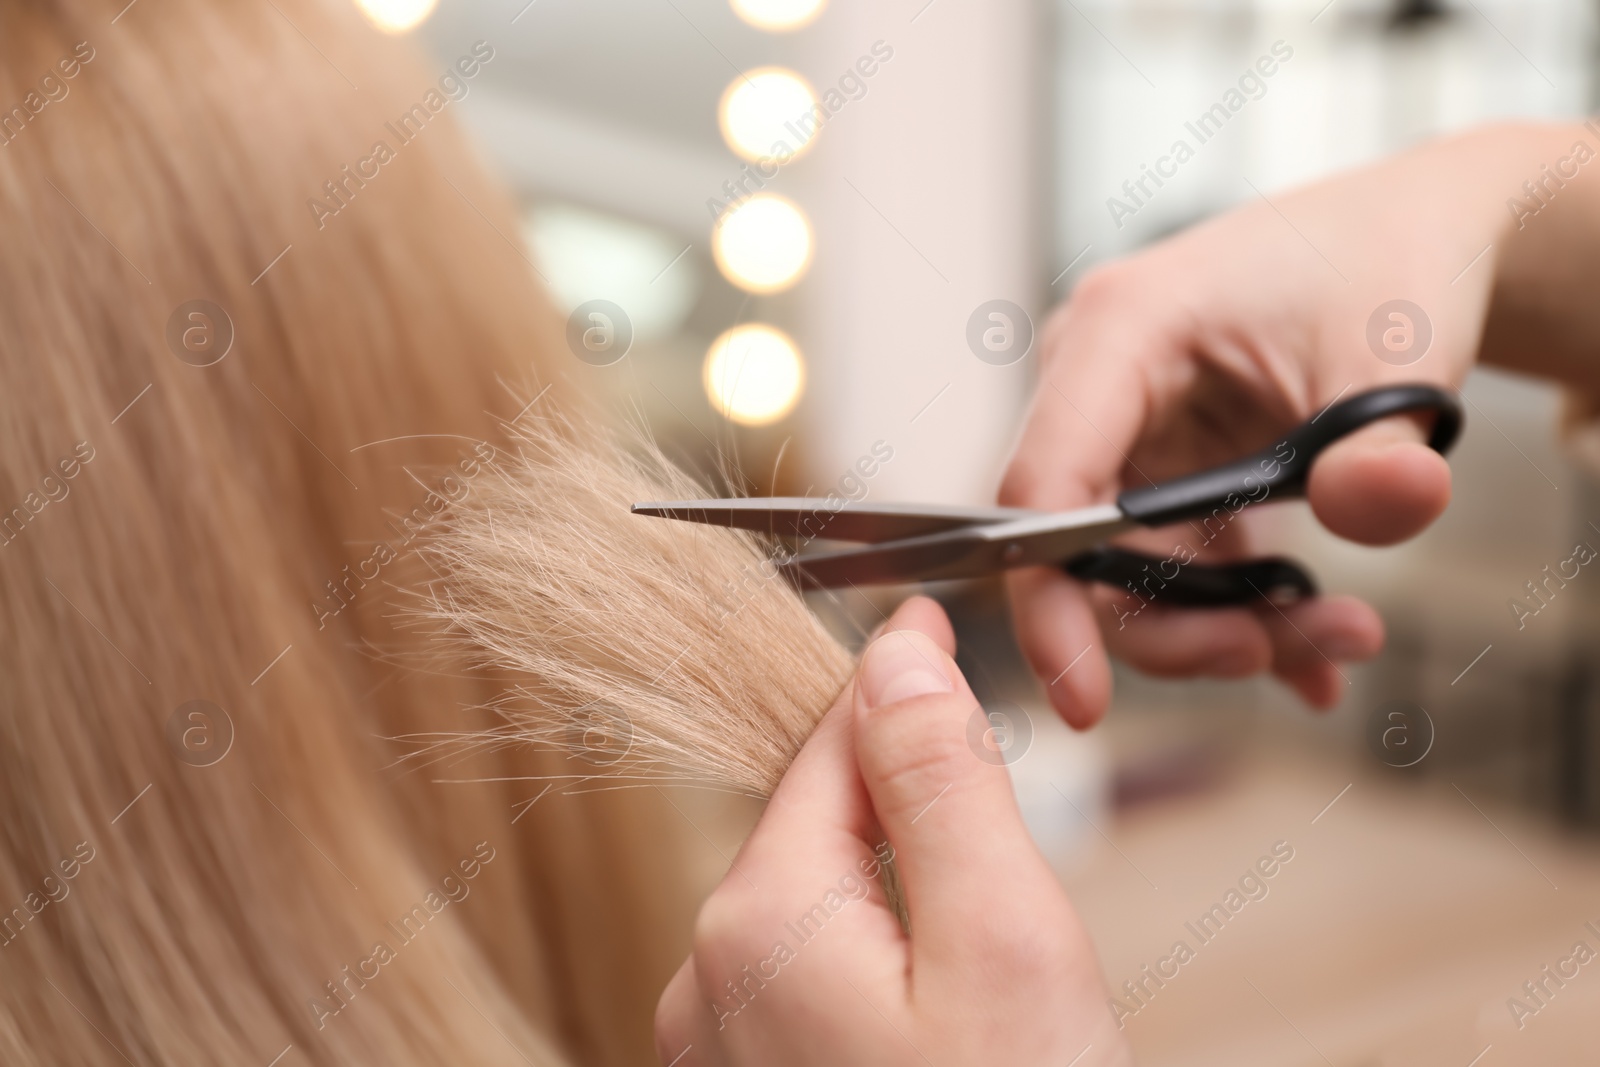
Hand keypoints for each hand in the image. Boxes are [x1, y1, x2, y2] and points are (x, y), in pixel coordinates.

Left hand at [656, 597, 1130, 1066]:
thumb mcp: (1002, 942)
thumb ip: (942, 788)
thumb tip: (895, 659)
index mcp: (759, 921)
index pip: (830, 747)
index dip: (897, 684)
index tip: (930, 616)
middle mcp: (708, 979)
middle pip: (820, 824)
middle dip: (905, 801)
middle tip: (1001, 831)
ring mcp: (722, 1047)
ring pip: (821, 902)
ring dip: (893, 884)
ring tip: (984, 944)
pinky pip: (813, 978)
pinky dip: (877, 959)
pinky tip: (942, 1010)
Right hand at [1001, 123, 1584, 726]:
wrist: (1410, 241)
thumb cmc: (1385, 264)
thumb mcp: (1399, 356)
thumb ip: (1382, 450)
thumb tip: (1387, 508)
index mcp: (1122, 331)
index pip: (1043, 488)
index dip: (1049, 602)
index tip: (1084, 701)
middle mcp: (1096, 383)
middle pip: (1080, 552)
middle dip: (1175, 628)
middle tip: (1274, 654)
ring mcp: (1123, 429)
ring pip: (1128, 574)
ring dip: (1224, 627)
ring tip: (1339, 634)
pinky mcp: (1158, 467)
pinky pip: (1171, 565)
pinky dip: (1240, 611)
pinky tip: (1312, 632)